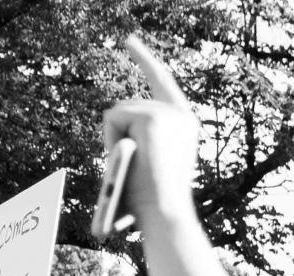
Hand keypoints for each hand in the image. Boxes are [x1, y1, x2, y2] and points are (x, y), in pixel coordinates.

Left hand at [102, 36, 200, 231]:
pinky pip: (112, 119)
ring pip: (118, 113)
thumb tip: (114, 143)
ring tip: (129, 168)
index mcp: (183, 126)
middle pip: (128, 104)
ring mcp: (167, 113)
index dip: (144, 60)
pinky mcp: (151, 118)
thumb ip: (136, 150)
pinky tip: (126, 159)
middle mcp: (180, 114)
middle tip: (128, 141)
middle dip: (119, 129)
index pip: (161, 83)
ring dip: (113, 143)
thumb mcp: (146, 171)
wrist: (166, 216)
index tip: (129, 40)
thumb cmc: (154, 208)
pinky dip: (110, 141)